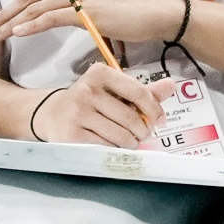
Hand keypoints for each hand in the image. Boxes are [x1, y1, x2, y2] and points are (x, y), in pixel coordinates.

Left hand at [0, 0, 185, 43]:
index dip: (11, 4)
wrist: (152, 11)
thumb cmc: (125, 8)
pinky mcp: (85, 10)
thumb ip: (68, 0)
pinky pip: (49, 17)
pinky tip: (16, 34)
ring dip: (10, 23)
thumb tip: (47, 14)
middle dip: (4, 14)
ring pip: (34, 7)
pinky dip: (30, 26)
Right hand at [33, 63, 176, 147]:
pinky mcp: (71, 135)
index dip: (154, 109)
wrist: (52, 114)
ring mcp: (77, 113)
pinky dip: (114, 150)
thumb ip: (142, 90)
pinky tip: (112, 145)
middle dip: (143, 130)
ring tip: (129, 140)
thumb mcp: (114, 90)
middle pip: (131, 118)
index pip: (138, 92)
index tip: (159, 119)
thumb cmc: (90, 101)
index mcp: (100, 73)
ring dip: (131, 143)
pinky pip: (105, 148)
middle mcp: (87, 90)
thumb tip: (171, 85)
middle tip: (142, 134)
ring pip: (120, 136)